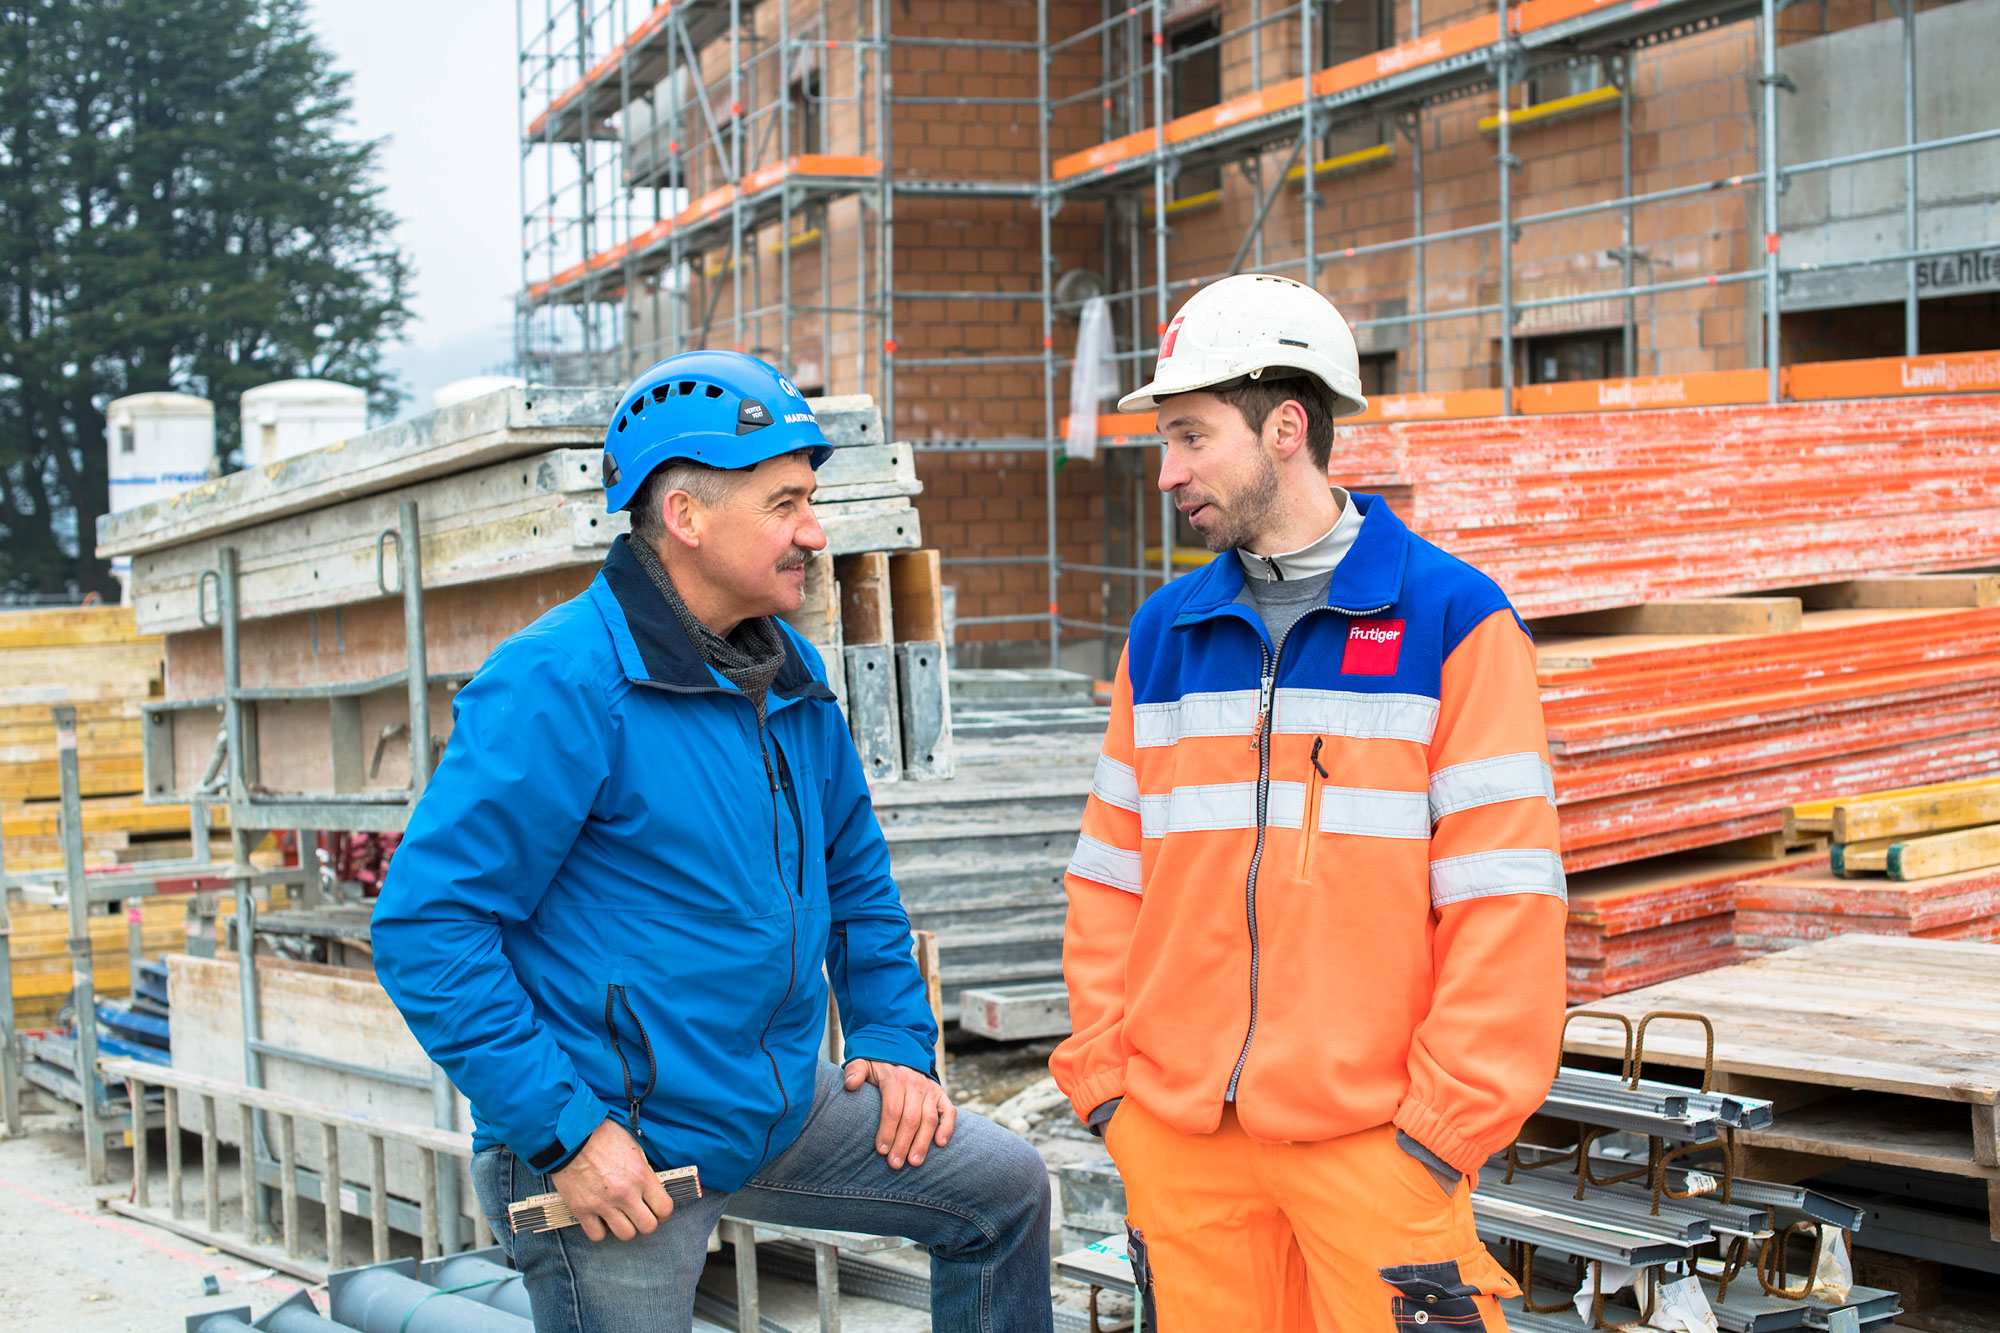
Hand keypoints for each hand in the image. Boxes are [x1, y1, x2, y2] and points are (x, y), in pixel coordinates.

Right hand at [549, 1120, 674, 1241]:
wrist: (570, 1135)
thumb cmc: (602, 1135)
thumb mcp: (633, 1147)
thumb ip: (644, 1171)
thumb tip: (650, 1189)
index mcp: (641, 1176)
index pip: (664, 1208)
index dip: (663, 1211)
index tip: (657, 1209)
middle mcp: (624, 1194)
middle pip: (648, 1226)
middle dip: (647, 1221)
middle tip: (640, 1214)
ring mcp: (602, 1204)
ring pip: (625, 1235)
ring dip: (625, 1227)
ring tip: (620, 1216)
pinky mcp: (581, 1210)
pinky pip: (597, 1235)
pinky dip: (600, 1230)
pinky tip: (601, 1218)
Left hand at [843, 1058, 955, 1168]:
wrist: (900, 1054)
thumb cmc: (878, 1068)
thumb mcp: (863, 1063)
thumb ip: (854, 1071)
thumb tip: (850, 1084)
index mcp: (895, 1079)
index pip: (892, 1109)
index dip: (887, 1131)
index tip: (881, 1151)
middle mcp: (915, 1084)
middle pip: (911, 1118)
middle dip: (903, 1144)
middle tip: (895, 1164)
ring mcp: (930, 1089)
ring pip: (929, 1119)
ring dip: (922, 1142)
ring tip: (914, 1162)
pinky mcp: (940, 1094)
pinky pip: (949, 1112)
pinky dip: (947, 1127)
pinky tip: (940, 1144)